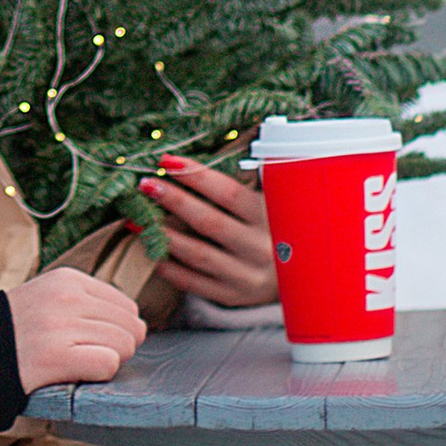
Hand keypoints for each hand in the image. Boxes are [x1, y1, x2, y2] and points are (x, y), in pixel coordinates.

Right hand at [2, 267, 144, 388]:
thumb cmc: (12, 334)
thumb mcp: (46, 299)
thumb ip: (85, 304)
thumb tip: (135, 324)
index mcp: (66, 279)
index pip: (126, 306)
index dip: (116, 330)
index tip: (92, 341)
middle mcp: (66, 297)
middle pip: (130, 326)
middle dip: (117, 347)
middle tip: (88, 357)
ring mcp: (60, 326)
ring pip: (123, 345)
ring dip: (107, 361)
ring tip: (78, 364)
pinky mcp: (55, 356)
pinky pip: (108, 365)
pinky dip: (98, 375)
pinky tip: (75, 374)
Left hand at [134, 154, 275, 307]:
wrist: (308, 279)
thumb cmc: (284, 229)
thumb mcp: (282, 203)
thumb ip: (261, 178)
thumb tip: (233, 149)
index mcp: (272, 219)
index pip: (229, 193)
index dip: (197, 176)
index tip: (168, 161)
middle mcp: (261, 249)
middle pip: (208, 222)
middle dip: (173, 200)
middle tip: (145, 184)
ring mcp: (247, 276)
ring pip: (197, 254)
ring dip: (163, 234)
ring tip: (137, 218)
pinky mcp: (234, 297)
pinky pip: (194, 283)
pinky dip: (169, 266)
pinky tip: (150, 249)